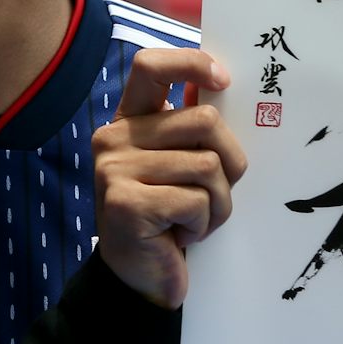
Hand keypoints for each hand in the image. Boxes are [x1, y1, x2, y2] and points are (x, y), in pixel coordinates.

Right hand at [92, 48, 247, 307]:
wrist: (139, 280)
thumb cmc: (167, 218)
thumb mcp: (179, 166)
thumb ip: (191, 129)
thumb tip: (221, 84)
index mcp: (127, 121)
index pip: (150, 66)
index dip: (192, 63)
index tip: (224, 81)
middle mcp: (113, 138)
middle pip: (204, 120)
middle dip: (229, 162)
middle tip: (213, 194)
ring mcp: (114, 170)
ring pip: (208, 165)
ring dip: (218, 203)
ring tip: (195, 220)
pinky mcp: (125, 203)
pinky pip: (196, 200)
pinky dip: (202, 224)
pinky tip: (180, 236)